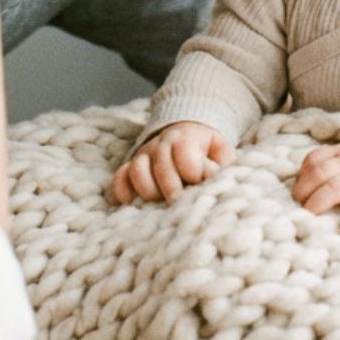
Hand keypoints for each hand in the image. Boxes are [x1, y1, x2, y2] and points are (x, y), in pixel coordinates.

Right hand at [113, 121, 232, 203]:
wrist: (185, 134)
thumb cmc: (206, 151)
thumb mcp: (219, 152)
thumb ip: (220, 164)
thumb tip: (214, 181)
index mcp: (185, 137)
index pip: (184, 150)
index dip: (192, 169)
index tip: (198, 182)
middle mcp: (161, 144)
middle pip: (161, 164)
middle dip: (171, 187)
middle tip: (180, 204)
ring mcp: (144, 156)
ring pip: (137, 170)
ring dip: (149, 191)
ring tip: (160, 205)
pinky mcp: (130, 168)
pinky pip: (120, 178)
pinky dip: (123, 192)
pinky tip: (134, 203)